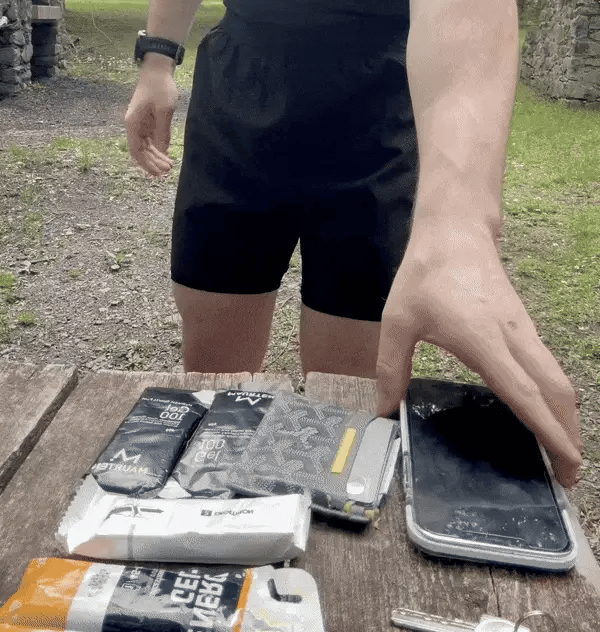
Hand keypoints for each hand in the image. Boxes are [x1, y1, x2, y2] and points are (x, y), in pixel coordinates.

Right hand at [125, 56, 177, 176]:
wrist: (157, 70)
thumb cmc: (160, 88)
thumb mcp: (164, 110)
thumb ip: (163, 132)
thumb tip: (162, 151)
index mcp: (133, 123)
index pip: (136, 151)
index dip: (146, 164)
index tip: (158, 173)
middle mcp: (133, 126)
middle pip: (140, 152)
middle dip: (153, 163)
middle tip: (168, 171)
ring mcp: (140, 124)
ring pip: (146, 148)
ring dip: (156, 158)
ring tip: (169, 166)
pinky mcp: (147, 122)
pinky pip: (150, 141)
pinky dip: (157, 149)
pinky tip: (166, 156)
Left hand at [376, 221, 582, 486]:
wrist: (454, 233)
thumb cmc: (424, 275)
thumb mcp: (397, 322)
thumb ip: (390, 368)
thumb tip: (385, 409)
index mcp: (484, 340)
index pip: (524, 393)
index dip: (546, 430)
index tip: (566, 462)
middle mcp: (514, 338)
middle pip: (556, 391)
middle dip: (569, 433)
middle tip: (568, 473)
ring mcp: (523, 329)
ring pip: (557, 378)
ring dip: (565, 414)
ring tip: (560, 449)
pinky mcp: (522, 324)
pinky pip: (547, 365)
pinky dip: (553, 394)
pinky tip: (539, 408)